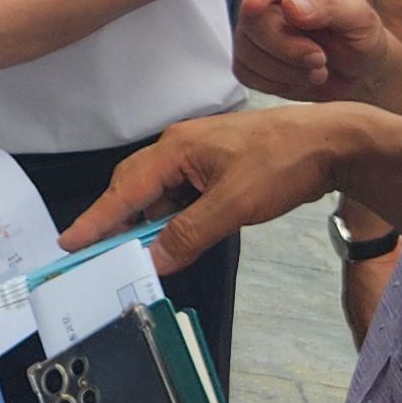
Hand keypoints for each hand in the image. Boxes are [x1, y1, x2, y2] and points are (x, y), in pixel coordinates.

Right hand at [59, 107, 352, 269]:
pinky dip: (177, 217)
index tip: (70, 243)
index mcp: (176, 148)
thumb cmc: (282, 163)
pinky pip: (184, 194)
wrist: (331, 143)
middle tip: (100, 254)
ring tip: (147, 252)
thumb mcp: (233, 205)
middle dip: (119, 221)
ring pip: (161, 193)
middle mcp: (180, 146)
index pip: (125, 189)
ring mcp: (200, 155)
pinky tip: (182, 236)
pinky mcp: (218, 166)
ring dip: (153, 222)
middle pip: (136, 187)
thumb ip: (189, 234)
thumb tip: (153, 260)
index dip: (96, 219)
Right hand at [233, 0, 394, 102]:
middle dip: (287, 48)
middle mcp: (270, 3)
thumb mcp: (359, 16)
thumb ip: (328, 7)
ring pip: (247, 53)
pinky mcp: (252, 62)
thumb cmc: (360, 34)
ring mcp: (256, 33)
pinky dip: (278, 84)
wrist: (360, 69)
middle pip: (253, 22)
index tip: (254, 5)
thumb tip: (290, 6)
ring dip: (287, 71)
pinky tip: (301, 78)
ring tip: (318, 68)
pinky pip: (247, 75)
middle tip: (320, 57)